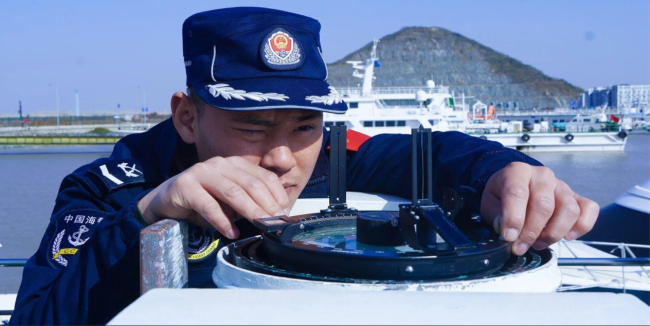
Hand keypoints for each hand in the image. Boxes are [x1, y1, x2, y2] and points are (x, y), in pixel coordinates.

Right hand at [138, 156, 289, 238]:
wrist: (167, 202)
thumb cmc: (203, 201)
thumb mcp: (230, 200)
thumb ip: (249, 202)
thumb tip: (275, 216)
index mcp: (235, 164)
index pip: (264, 177)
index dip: (277, 195)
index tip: (284, 214)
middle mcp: (220, 164)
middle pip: (251, 184)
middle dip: (266, 205)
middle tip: (276, 222)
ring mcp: (202, 172)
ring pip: (232, 192)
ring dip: (249, 210)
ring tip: (260, 225)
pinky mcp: (185, 185)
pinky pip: (208, 205)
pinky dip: (222, 221)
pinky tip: (231, 232)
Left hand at [480, 162, 598, 255]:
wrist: (516, 186)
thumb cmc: (503, 195)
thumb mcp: (489, 202)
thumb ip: (496, 215)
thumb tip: (509, 230)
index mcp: (517, 172)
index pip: (517, 193)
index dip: (513, 218)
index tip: (509, 237)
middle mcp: (542, 175)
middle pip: (544, 205)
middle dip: (531, 232)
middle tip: (520, 247)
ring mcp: (562, 185)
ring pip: (568, 210)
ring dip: (554, 233)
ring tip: (538, 243)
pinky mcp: (576, 197)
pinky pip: (589, 209)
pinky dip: (582, 226)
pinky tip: (567, 236)